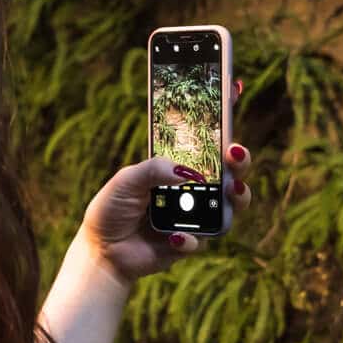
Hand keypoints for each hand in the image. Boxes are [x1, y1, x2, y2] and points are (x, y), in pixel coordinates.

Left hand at [78, 78, 253, 283]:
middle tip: (235, 152)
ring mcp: (197, 218)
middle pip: (231, 172)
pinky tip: (175, 236)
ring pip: (231, 206)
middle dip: (240, 161)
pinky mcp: (191, 243)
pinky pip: (203, 240)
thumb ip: (153, 169)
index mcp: (179, 169)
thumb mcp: (126, 179)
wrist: (102, 251)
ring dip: (237, 197)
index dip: (223, 118)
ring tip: (230, 190)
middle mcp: (194, 191)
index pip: (207, 143)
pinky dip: (190, 238)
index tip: (235, 91)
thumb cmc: (113, 209)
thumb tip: (186, 173)